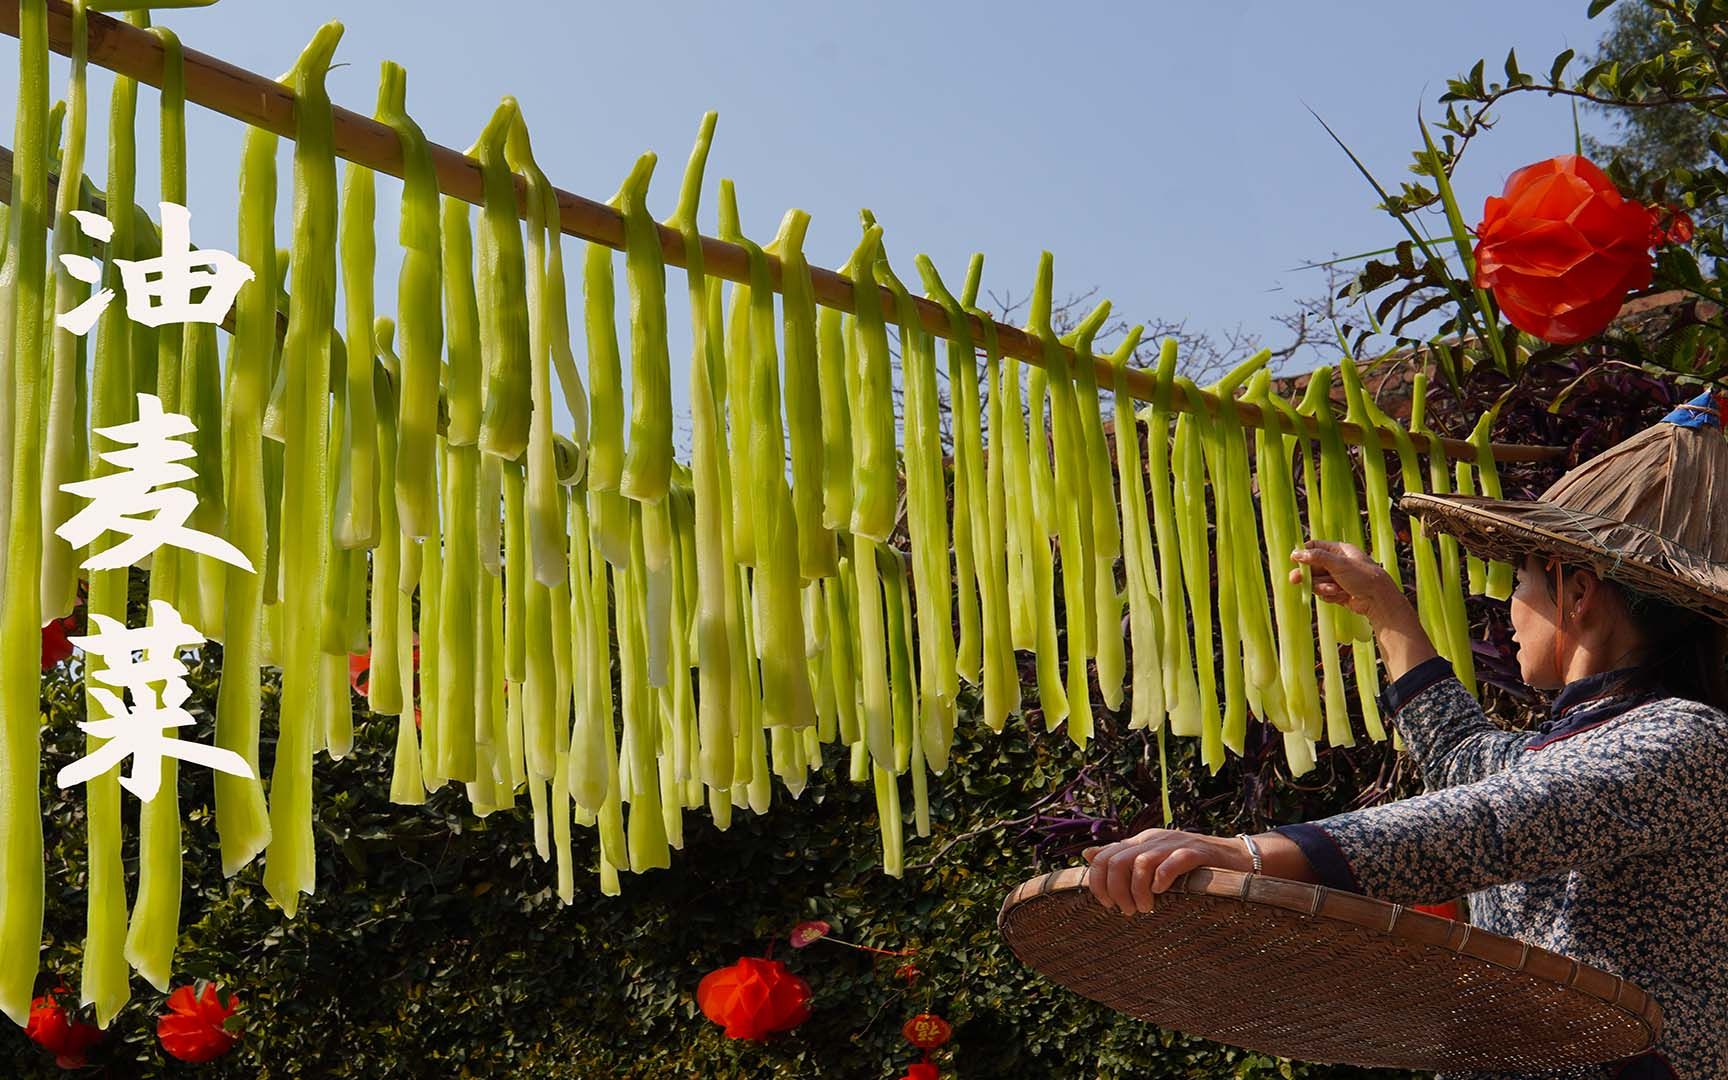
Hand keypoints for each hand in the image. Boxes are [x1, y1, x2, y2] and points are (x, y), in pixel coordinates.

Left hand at [1080, 830, 1249, 915]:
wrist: (1238, 859)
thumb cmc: (1194, 868)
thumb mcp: (1154, 859)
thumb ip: (1123, 857)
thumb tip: (1087, 855)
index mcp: (1142, 841)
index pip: (1104, 857)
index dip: (1098, 883)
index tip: (1107, 905)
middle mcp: (1155, 839)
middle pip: (1117, 861)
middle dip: (1116, 891)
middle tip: (1127, 911)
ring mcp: (1176, 844)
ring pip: (1141, 863)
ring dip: (1137, 891)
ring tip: (1145, 909)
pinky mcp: (1197, 853)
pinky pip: (1173, 862)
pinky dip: (1162, 879)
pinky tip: (1162, 893)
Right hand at [1288, 540, 1397, 618]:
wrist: (1378, 600)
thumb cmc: (1364, 577)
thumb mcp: (1339, 563)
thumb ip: (1317, 557)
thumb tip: (1297, 553)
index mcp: (1340, 551)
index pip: (1316, 547)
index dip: (1304, 552)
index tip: (1294, 559)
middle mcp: (1338, 563)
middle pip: (1313, 567)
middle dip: (1307, 575)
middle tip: (1294, 579)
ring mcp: (1337, 578)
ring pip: (1317, 582)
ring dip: (1322, 587)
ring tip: (1333, 589)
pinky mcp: (1337, 592)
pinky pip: (1323, 593)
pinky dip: (1330, 595)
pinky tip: (1341, 595)